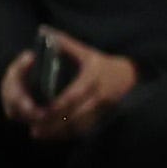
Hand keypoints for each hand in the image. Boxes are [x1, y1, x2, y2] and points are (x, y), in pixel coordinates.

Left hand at [10, 32, 140, 139]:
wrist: (133, 77)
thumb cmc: (104, 63)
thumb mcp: (87, 52)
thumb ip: (66, 43)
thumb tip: (44, 31)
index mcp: (92, 79)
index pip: (74, 95)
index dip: (58, 106)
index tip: (41, 112)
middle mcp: (99, 97)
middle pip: (76, 115)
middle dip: (54, 124)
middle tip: (34, 129)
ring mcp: (104, 109)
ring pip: (81, 126)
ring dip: (60, 132)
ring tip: (39, 134)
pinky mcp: (106, 118)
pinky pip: (87, 129)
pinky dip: (71, 134)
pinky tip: (55, 136)